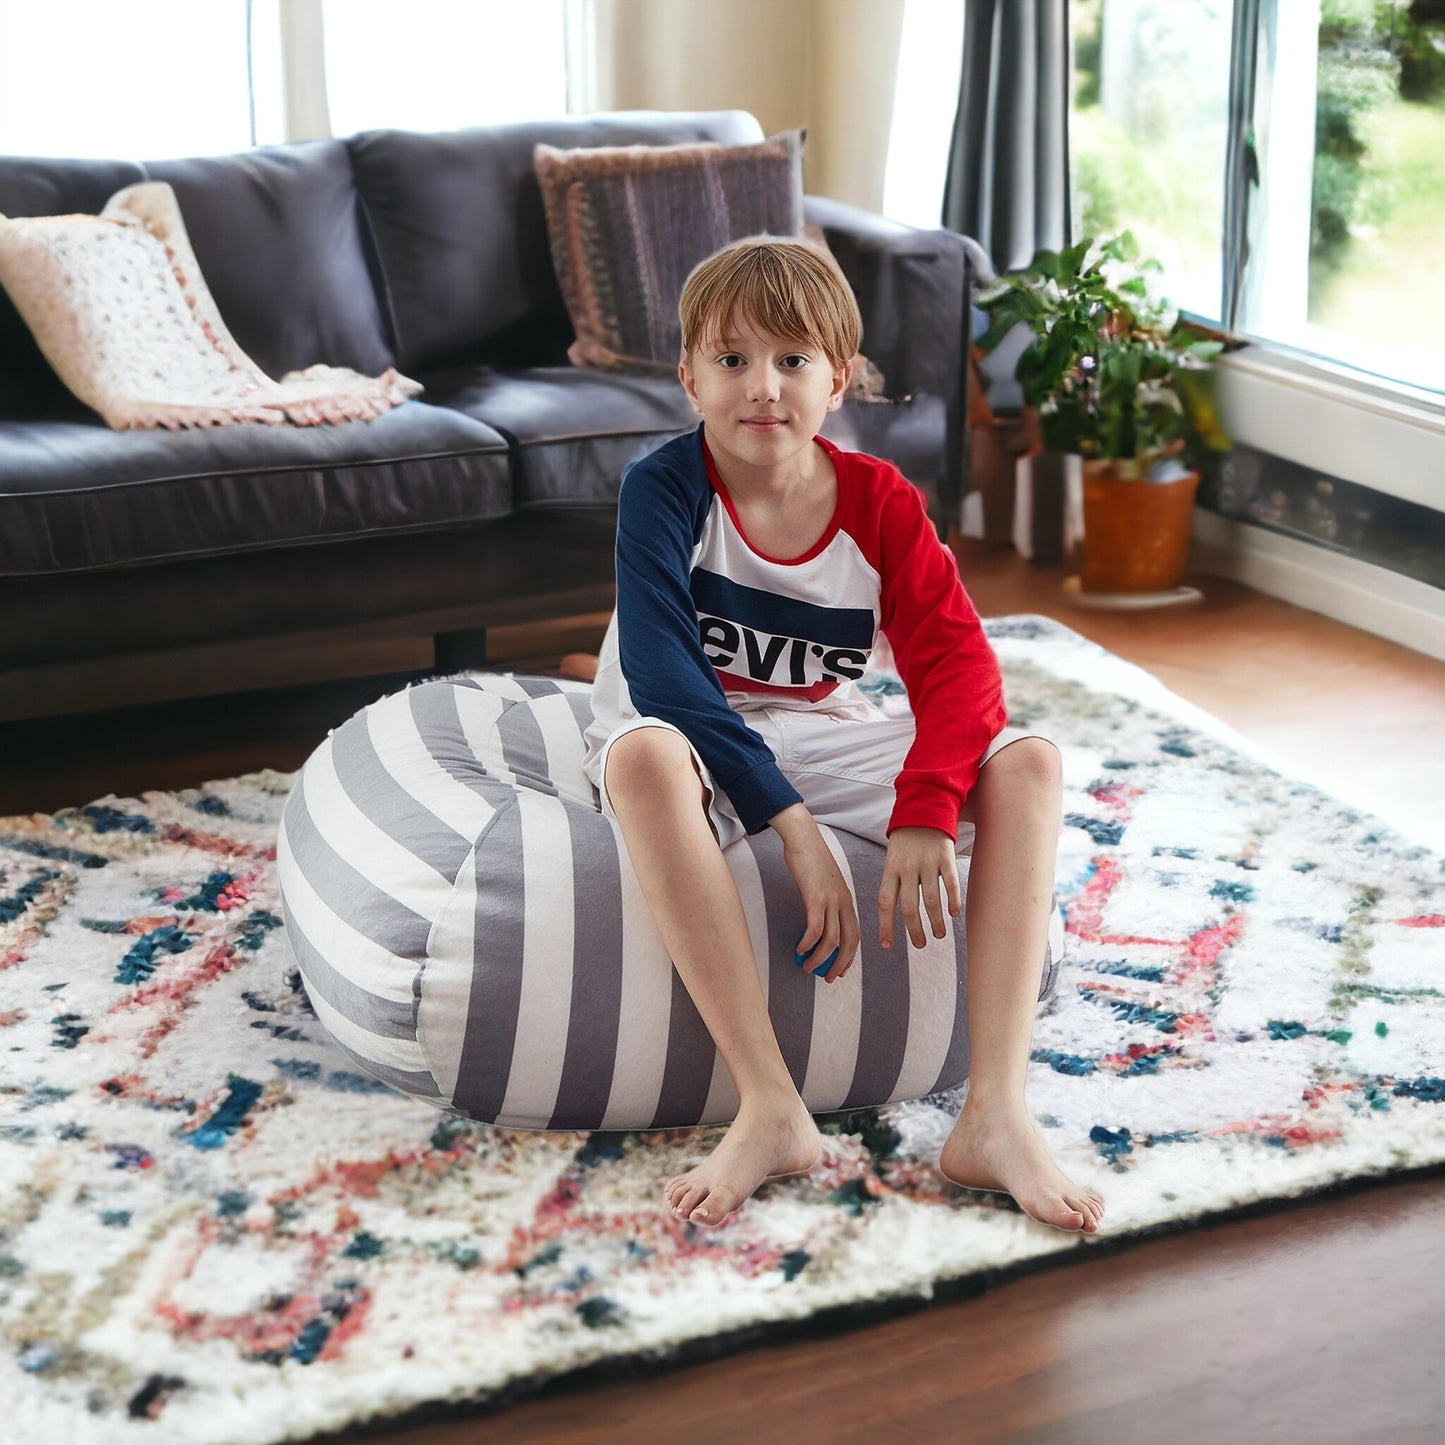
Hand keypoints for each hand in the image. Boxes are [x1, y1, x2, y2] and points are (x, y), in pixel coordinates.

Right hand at [770, 803, 859, 982]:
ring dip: (820, 958)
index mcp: (847, 900)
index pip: (855, 935)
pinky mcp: (815, 897)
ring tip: (807, 968)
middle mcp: (843, 902)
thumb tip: (818, 923)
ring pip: (831, 939)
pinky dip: (808, 943)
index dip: (849, 957)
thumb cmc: (811, 859)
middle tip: (827, 978)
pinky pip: (815, 927)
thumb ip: (826, 902)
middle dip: (839, 964)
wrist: (803, 838)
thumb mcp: (824, 883)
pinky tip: (800, 949)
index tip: (840, 970)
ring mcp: (831, 900)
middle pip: (848, 942)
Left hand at [878, 826, 960, 950]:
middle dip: (914, 930)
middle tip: (920, 944)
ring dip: (936, 921)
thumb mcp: (892, 858)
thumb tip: (891, 913)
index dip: (886, 926)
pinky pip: (950, 883)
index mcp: (891, 869)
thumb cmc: (906, 840)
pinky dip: (953, 900)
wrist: (924, 807)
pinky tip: (954, 914)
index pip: (885, 903)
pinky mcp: (945, 857)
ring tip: (939, 935)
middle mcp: (907, 868)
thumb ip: (892, 882)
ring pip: (931, 900)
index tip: (887, 947)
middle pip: (909, 906)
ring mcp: (927, 863)